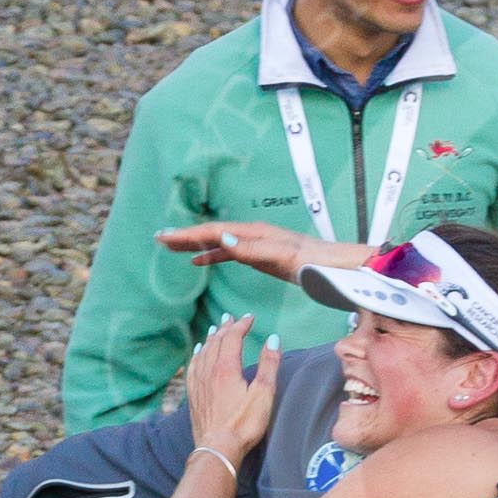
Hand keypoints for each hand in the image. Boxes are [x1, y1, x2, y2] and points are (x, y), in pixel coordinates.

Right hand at [155, 221, 369, 283]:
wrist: (338, 267)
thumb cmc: (315, 262)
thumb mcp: (285, 257)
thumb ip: (254, 250)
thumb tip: (222, 239)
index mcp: (255, 233)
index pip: (214, 231)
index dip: (188, 234)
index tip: (165, 236)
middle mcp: (253, 234)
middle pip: (212, 232)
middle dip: (185, 235)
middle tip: (158, 239)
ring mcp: (257, 244)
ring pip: (218, 242)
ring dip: (194, 244)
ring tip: (170, 248)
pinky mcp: (262, 256)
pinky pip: (230, 253)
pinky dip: (211, 255)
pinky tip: (197, 261)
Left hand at [186, 313, 281, 463]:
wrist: (217, 448)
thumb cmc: (244, 423)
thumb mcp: (264, 394)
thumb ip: (269, 365)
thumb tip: (273, 338)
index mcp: (227, 368)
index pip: (232, 338)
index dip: (241, 325)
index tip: (250, 318)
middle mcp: (209, 371)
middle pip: (216, 342)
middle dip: (225, 328)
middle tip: (231, 317)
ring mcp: (198, 383)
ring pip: (203, 352)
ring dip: (211, 338)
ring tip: (216, 329)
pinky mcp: (193, 394)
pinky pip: (193, 366)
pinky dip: (197, 354)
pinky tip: (199, 352)